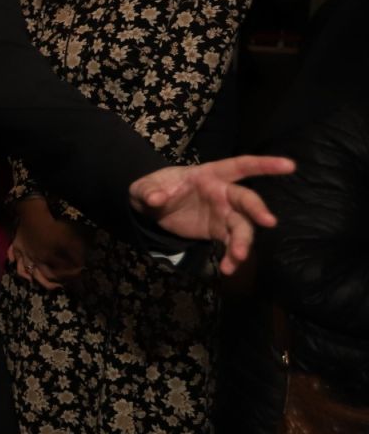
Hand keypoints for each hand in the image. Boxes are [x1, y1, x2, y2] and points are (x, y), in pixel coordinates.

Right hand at [10, 197, 85, 288]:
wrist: (34, 212)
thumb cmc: (53, 225)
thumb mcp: (71, 238)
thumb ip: (77, 254)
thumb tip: (81, 265)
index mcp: (48, 259)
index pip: (57, 275)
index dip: (68, 278)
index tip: (76, 276)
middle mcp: (35, 260)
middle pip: (40, 278)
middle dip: (50, 284)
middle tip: (59, 286)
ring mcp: (24, 253)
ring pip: (24, 271)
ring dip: (30, 277)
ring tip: (35, 280)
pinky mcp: (16, 245)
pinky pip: (12, 255)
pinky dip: (13, 261)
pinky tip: (15, 262)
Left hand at [129, 154, 295, 272]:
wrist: (151, 209)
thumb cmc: (155, 188)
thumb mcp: (144, 187)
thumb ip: (149, 191)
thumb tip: (155, 198)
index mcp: (210, 175)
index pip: (241, 166)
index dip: (264, 164)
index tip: (289, 165)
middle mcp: (223, 194)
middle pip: (246, 200)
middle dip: (258, 210)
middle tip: (269, 222)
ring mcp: (224, 214)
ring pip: (242, 227)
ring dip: (243, 242)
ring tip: (237, 258)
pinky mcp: (218, 232)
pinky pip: (231, 244)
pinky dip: (232, 257)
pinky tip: (228, 268)